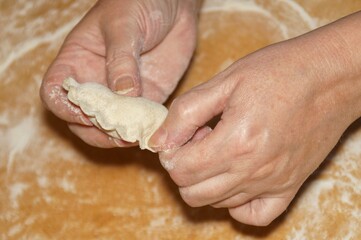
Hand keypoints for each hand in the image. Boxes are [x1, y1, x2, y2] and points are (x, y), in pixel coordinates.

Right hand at [40, 0, 197, 147]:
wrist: (172, 4)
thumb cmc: (138, 4)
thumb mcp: (123, 26)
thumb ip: (121, 60)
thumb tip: (123, 94)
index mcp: (77, 62)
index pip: (55, 93)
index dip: (66, 109)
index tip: (88, 113)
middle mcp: (96, 81)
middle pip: (81, 120)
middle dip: (96, 131)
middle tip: (118, 133)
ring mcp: (121, 93)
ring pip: (110, 126)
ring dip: (120, 135)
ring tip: (136, 135)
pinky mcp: (146, 98)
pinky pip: (139, 121)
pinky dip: (144, 130)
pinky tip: (152, 130)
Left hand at [150, 14, 360, 225]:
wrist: (331, 77)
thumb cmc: (279, 72)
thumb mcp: (226, 80)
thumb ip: (186, 112)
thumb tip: (158, 139)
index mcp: (236, 141)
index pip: (181, 169)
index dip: (170, 152)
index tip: (180, 134)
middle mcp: (254, 170)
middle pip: (193, 193)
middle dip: (183, 168)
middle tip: (198, 141)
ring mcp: (273, 183)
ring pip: (217, 204)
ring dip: (206, 180)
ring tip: (219, 150)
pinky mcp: (290, 187)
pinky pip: (253, 215)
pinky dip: (235, 203)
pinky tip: (236, 178)